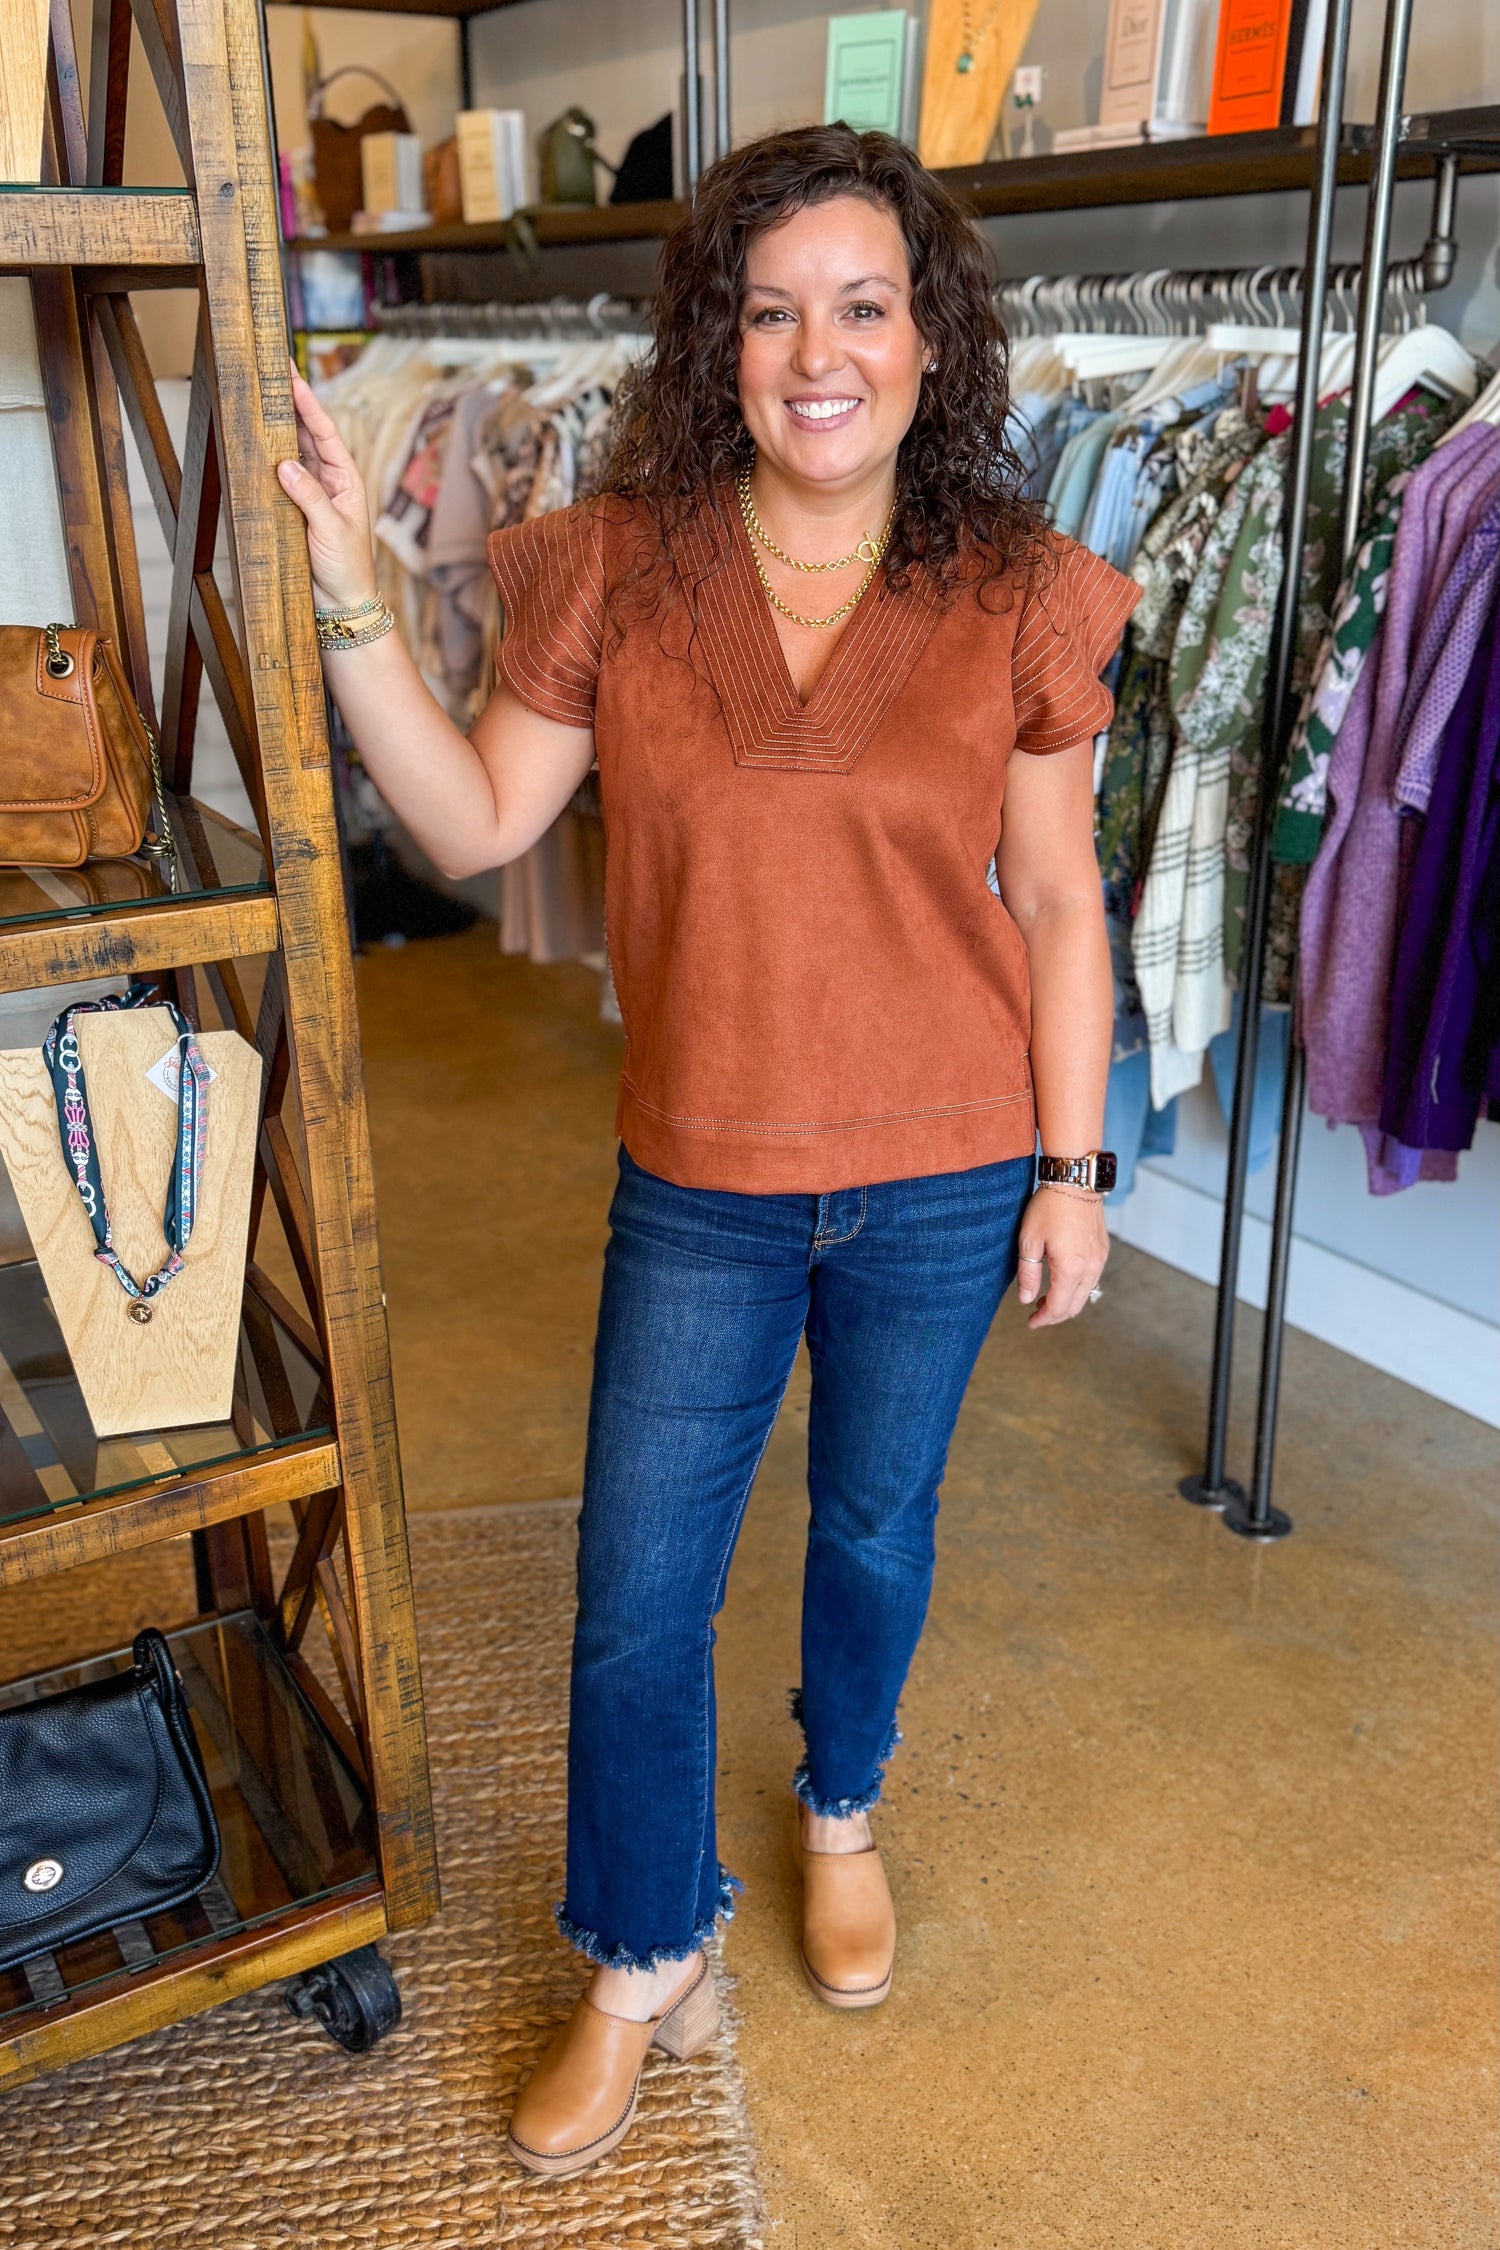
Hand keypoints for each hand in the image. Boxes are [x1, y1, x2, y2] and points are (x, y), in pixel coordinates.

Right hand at [277, 365, 378, 611]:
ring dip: (276, 427)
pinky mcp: (294, 508)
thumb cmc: (347, 568)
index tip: (292, 376)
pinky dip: (267, 458)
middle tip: (272, 373)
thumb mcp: (331, 530)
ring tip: (259, 397)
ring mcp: (311, 492)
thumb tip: (284, 464)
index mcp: (347, 479)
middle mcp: (329, 480)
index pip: (326, 433)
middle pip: (307, 434)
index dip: (308, 404)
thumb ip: (309, 497)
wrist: (341, 604)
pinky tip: (254, 440)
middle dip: (290, 404)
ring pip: (291, 451)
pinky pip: (278, 477)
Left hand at [1015, 1185, 1107, 1328]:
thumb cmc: (1049, 1207)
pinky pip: (1092, 1279)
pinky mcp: (1103, 1250)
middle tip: (1036, 1314)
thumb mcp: (1029, 1241)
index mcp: (1070, 1269)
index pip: (1057, 1307)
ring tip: (1046, 1298)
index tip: (1030, 1323)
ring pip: (1086, 1294)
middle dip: (1055, 1315)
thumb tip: (1025, 1300)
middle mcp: (1090, 1268)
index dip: (1043, 1319)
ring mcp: (1100, 1259)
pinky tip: (1063, 1281)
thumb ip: (1027, 1274)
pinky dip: (1078, 1288)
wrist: (1075, 1181)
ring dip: (1067, 1302)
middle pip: (1074, 1306)